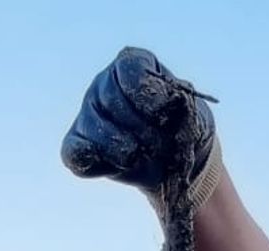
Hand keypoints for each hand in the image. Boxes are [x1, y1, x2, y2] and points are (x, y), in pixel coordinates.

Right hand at [60, 47, 218, 197]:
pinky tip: (120, 166)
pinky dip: (94, 164)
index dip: (147, 93)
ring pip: (94, 128)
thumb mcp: (194, 116)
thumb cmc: (185, 131)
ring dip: (124, 149)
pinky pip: (74, 153)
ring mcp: (88, 115)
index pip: (130, 69)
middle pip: (111, 99)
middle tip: (163, 145)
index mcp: (134, 67)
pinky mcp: (79, 146)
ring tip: (144, 157)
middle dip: (142, 128)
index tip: (165, 114)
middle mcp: (105, 85)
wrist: (182, 165)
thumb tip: (168, 102)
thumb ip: (181, 108)